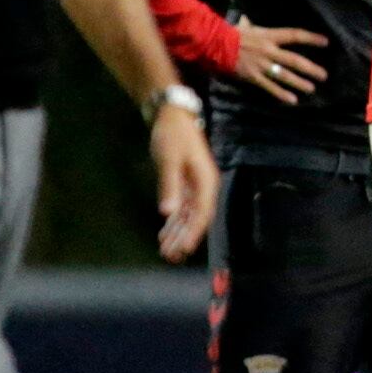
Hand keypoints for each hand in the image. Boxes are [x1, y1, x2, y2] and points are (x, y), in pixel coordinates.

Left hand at [149, 102, 217, 263]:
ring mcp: (195, 185)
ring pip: (188, 216)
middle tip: (170, 256)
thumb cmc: (172, 135)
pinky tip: (165, 233)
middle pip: (196, 218)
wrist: (172, 116)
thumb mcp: (168, 160)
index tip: (183, 249)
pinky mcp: (186, 183)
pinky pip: (182, 208)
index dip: (193, 233)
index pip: (202, 213)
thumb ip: (169, 186)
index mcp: (206, 181)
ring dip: (178, 233)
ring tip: (166, 251)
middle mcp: (204, 186)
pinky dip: (174, 222)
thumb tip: (168, 213)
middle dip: (184, 238)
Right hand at [232, 23, 330, 104]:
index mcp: (269, 36)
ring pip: (285, 75)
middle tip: (323, 75)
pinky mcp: (254, 76)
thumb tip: (246, 19)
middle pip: (295, 60)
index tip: (325, 42)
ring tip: (312, 88)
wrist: (214, 44)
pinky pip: (270, 87)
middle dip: (311, 68)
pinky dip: (281, 94)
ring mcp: (262, 65)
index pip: (295, 35)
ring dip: (300, 82)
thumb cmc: (229, 33)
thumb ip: (250, 25)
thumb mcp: (244, 26)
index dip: (311, 38)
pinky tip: (292, 100)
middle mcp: (269, 51)